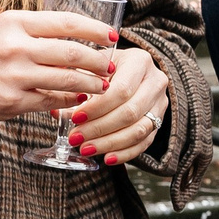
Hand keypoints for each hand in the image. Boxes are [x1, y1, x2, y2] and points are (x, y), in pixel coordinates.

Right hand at [0, 9, 117, 143]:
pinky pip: (52, 101)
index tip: (111, 35)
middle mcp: (15, 47)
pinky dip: (70, 101)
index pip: (66, 22)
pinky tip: (78, 100)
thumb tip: (73, 36)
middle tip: (111, 65)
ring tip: (102, 85)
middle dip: (98, 60)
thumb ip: (31, 33)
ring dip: (90, 83)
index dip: (95, 29)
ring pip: (67, 79)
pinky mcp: (12, 102)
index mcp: (13, 22)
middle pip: (72, 52)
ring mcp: (14, 76)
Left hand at [63, 46, 168, 165]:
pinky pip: (144, 142)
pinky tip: (106, 157)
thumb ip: (76, 87)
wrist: (130, 70)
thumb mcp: (92, 67)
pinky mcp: (159, 121)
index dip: (97, 107)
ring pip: (139, 130)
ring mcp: (160, 103)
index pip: (121, 90)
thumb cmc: (106, 68)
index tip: (76, 118)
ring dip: (110, 143)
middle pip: (130, 112)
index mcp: (140, 61)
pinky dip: (124, 153)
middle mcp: (155, 81)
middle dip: (100, 128)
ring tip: (86, 148)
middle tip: (76, 138)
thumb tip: (58, 113)